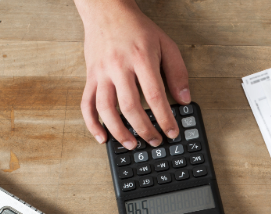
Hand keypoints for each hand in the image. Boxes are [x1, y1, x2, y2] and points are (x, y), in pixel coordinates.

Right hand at [76, 0, 189, 148]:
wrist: (107, 11)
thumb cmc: (137, 29)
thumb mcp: (166, 45)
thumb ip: (177, 72)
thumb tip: (184, 99)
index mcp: (141, 59)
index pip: (154, 96)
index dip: (164, 119)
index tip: (171, 133)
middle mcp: (118, 67)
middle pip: (130, 107)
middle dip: (144, 130)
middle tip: (155, 142)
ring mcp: (101, 73)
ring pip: (106, 110)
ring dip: (119, 132)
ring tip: (132, 145)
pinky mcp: (90, 77)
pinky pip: (86, 104)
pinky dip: (92, 124)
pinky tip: (102, 137)